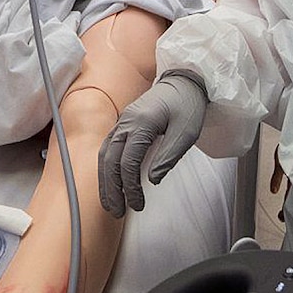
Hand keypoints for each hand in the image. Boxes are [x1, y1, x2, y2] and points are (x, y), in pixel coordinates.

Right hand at [98, 72, 208, 215]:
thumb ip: (168, 156)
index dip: (130, 187)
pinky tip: (109, 181)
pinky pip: (108, 148)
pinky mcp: (124, 124)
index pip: (127, 162)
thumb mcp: (186, 132)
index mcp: (141, 123)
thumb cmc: (188, 105)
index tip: (138, 204)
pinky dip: (107, 168)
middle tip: (117, 211)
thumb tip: (152, 180)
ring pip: (105, 155)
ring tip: (110, 202)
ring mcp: (122, 122)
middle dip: (111, 189)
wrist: (185, 81)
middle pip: (109, 160)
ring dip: (105, 181)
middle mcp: (126, 122)